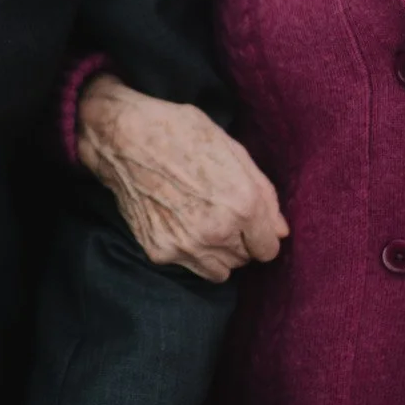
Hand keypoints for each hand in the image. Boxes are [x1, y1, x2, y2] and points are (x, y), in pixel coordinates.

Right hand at [76, 74, 288, 282]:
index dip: (262, 234)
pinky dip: (189, 252)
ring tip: (202, 222)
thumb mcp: (233, 149)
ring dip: (217, 253)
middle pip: (245, 260)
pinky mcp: (160, 251)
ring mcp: (187, 245)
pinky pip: (189, 266)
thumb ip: (263, 193)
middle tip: (220, 214)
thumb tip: (280, 230)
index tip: (250, 223)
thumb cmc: (181, 133)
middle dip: (239, 241)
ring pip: (219, 271)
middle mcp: (218, 231)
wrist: (124, 137)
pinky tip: (178, 222)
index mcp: (242, 204)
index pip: (269, 249)